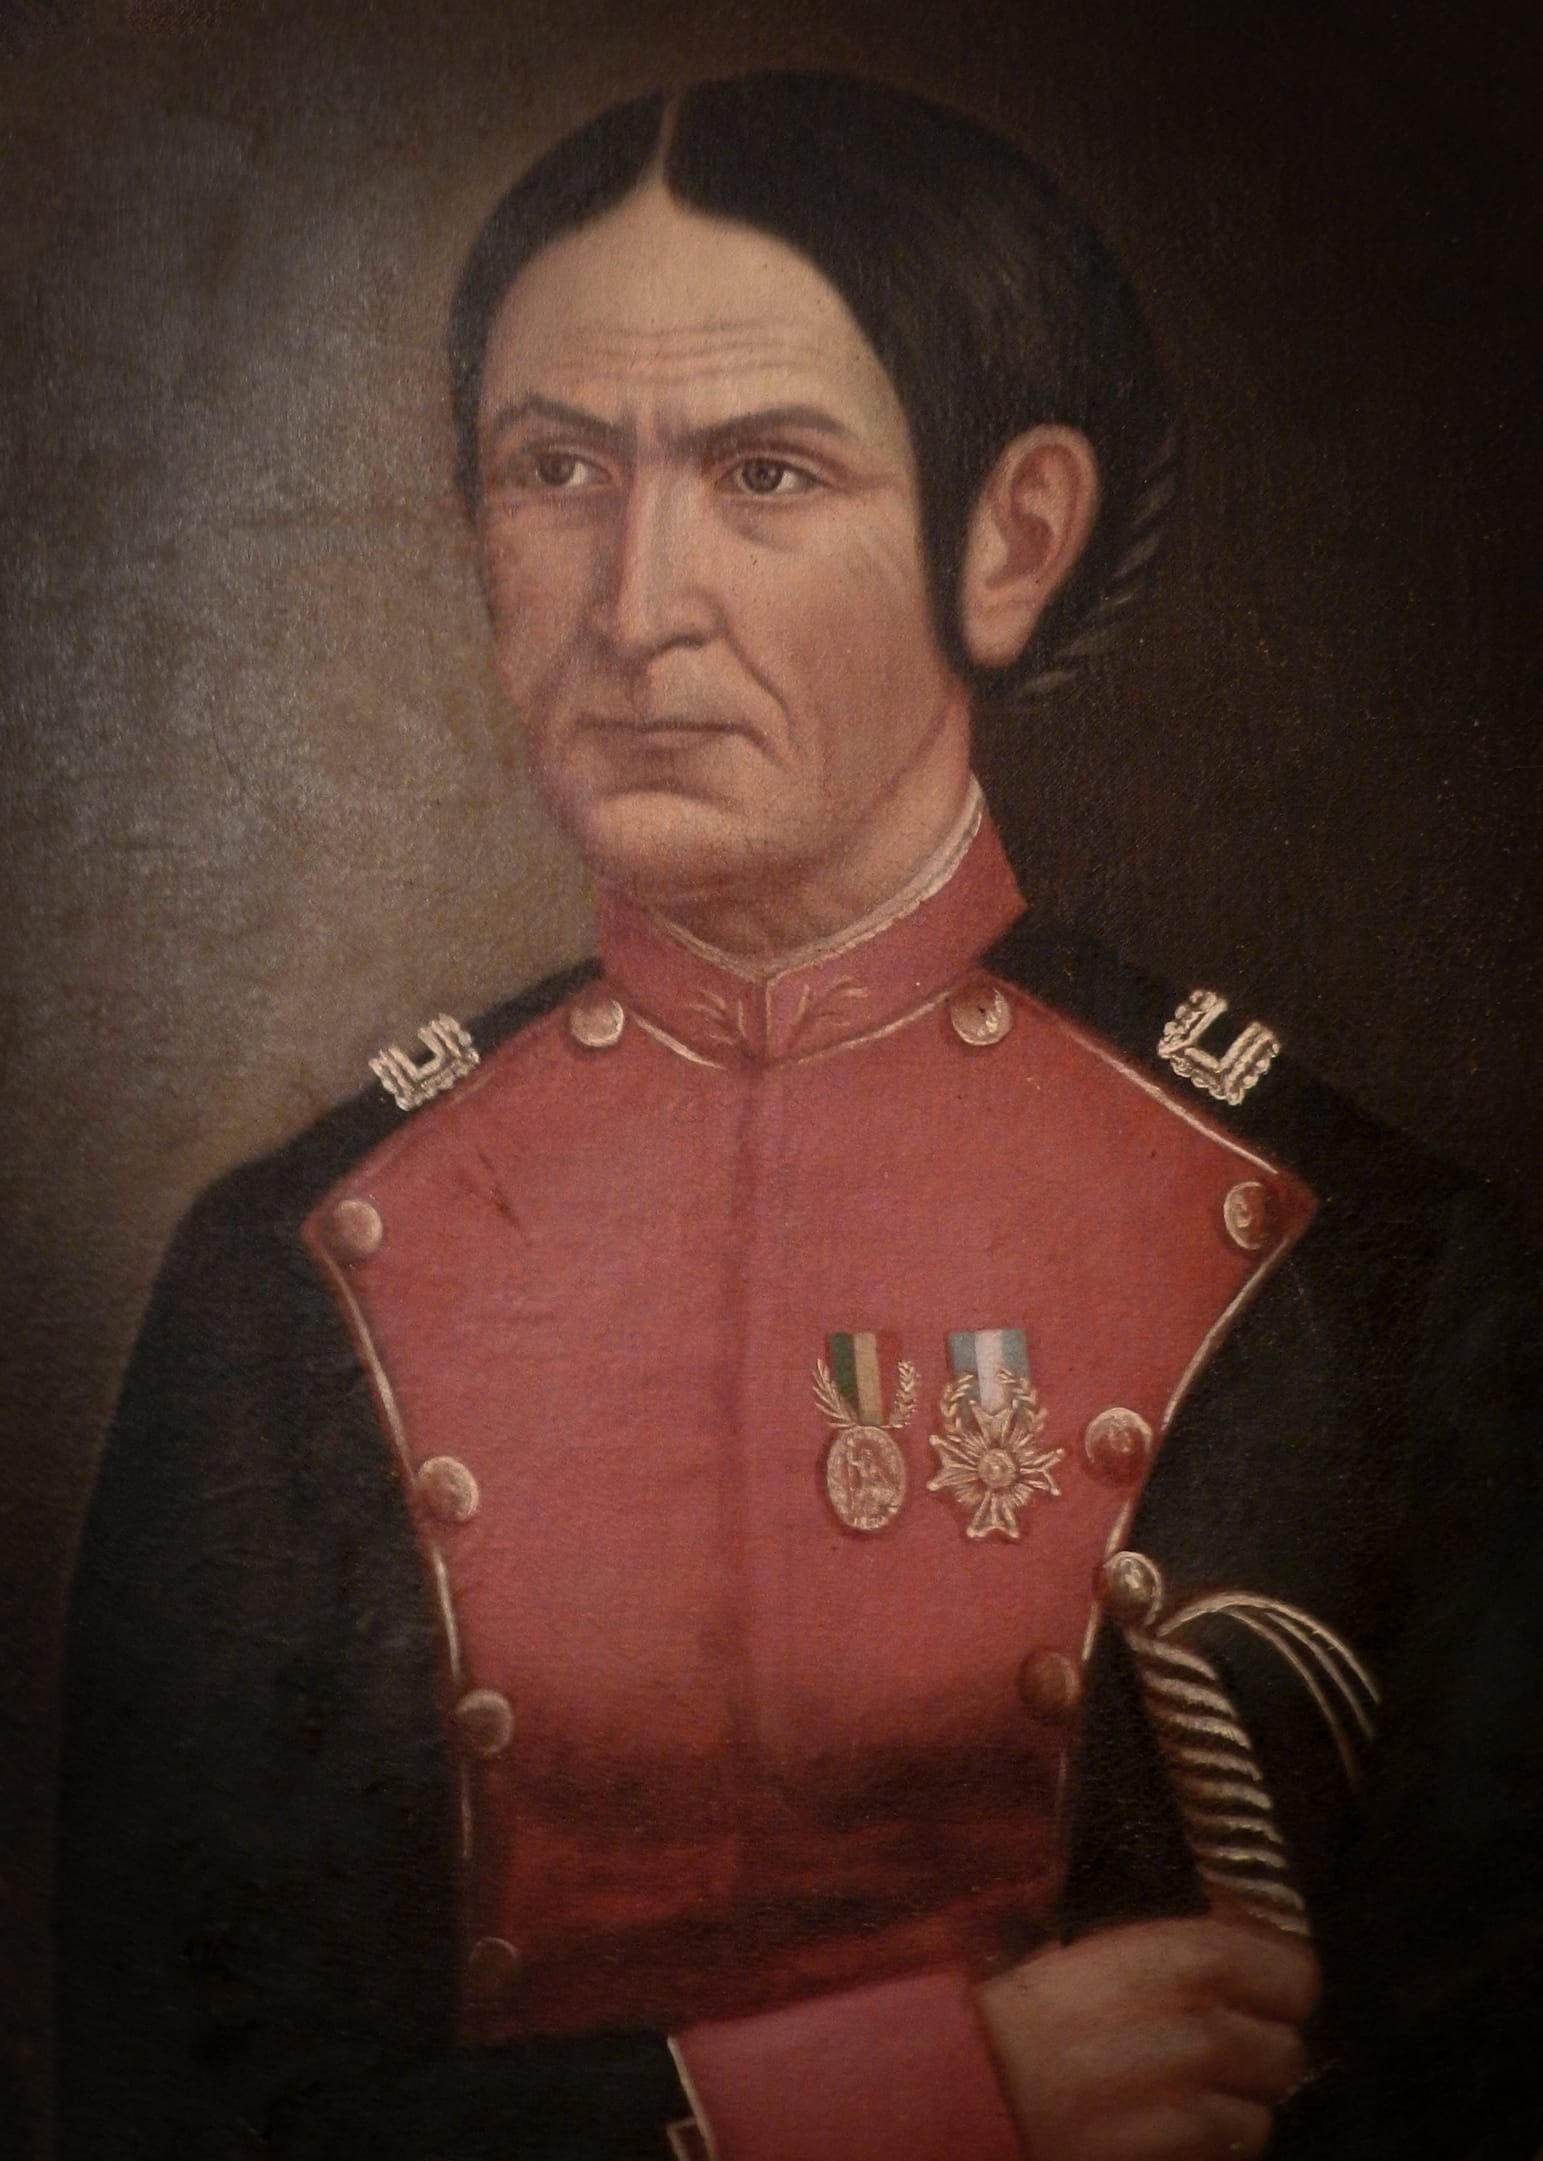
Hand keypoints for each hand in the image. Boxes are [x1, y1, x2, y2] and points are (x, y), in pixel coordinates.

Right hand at [974, 1913, 1318, 2160]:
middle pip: (1287, 2054)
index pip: (1294, 1974)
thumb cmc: (1019, 2016)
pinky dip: (1202, 2153)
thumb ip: (1169, 1954)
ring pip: (1260, 2120)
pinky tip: (1158, 2131)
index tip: (1263, 1991)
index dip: (1280, 1985)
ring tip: (1178, 2098)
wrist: (970, 2093)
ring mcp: (1194, 2110)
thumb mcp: (1093, 1951)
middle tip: (1218, 2052)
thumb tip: (1228, 1953)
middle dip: (1259, 2056)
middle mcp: (1203, 2033)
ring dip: (1230, 2113)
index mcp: (1184, 1961)